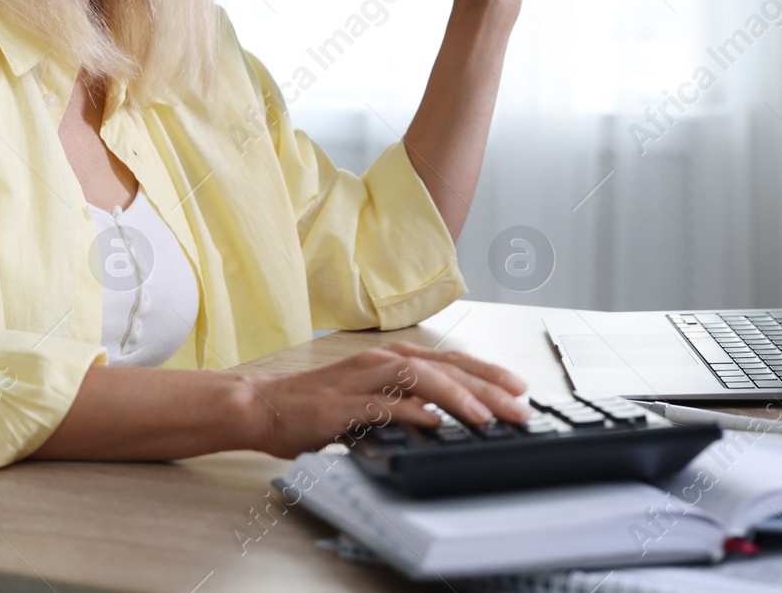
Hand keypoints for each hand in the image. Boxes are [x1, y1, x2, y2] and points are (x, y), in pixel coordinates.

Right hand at [244, 341, 529, 458]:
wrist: (263, 406)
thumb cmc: (316, 405)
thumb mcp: (371, 400)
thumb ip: (405, 405)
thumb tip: (447, 420)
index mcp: (390, 359)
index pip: (450, 361)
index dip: (487, 373)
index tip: (519, 388)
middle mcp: (379, 362)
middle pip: (444, 367)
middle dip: (486, 387)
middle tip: (517, 407)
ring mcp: (360, 380)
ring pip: (418, 378)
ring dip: (456, 397)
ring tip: (485, 417)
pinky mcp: (341, 405)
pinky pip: (380, 405)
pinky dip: (409, 411)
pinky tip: (432, 421)